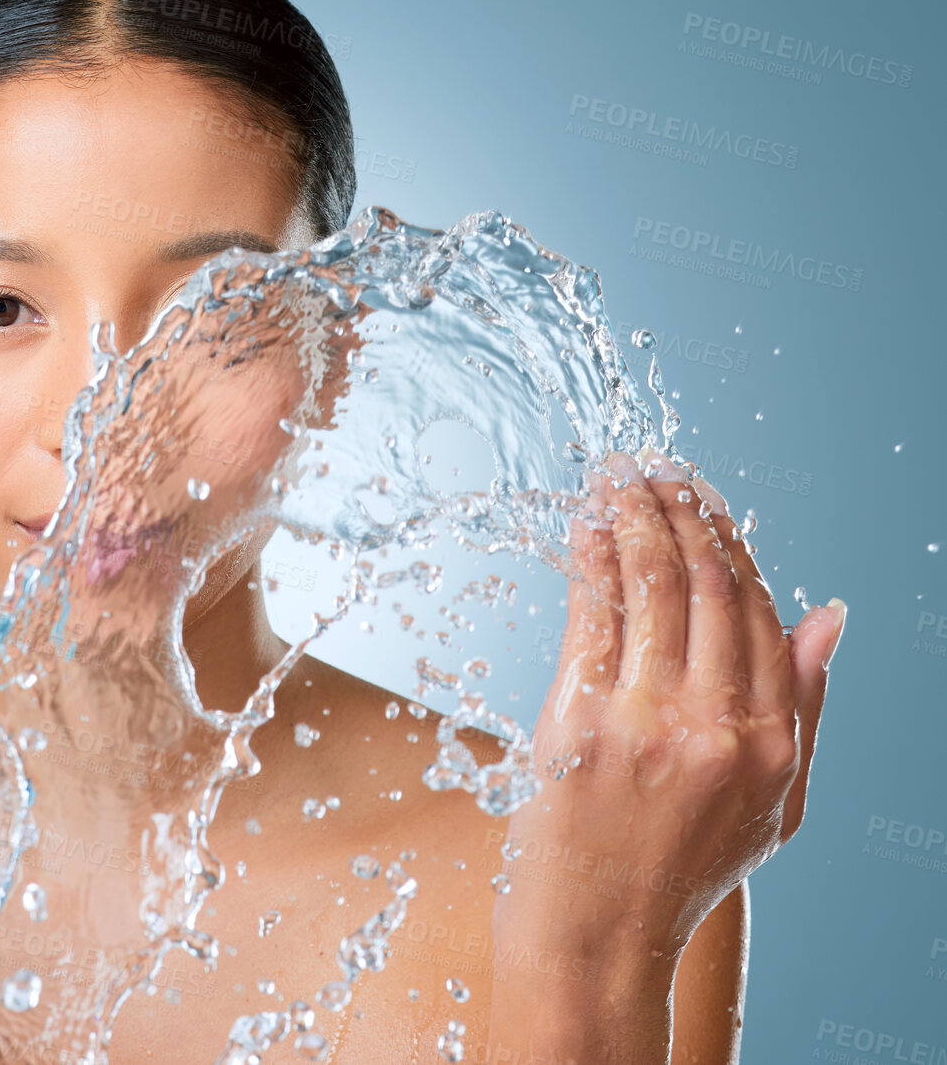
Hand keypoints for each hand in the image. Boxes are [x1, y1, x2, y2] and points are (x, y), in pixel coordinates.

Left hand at [498, 447, 843, 958]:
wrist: (595, 937)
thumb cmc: (678, 868)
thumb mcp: (772, 804)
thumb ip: (803, 706)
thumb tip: (830, 613)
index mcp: (771, 742)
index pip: (761, 612)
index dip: (730, 544)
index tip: (705, 502)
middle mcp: (716, 727)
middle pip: (706, 586)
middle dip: (680, 513)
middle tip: (657, 469)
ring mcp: (645, 725)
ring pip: (650, 589)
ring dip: (633, 518)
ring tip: (620, 477)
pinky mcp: (577, 726)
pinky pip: (590, 619)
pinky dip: (590, 562)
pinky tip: (586, 526)